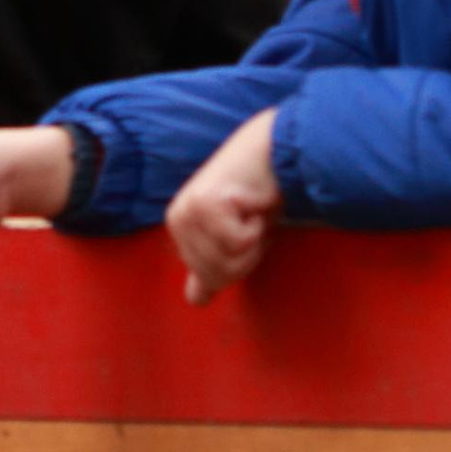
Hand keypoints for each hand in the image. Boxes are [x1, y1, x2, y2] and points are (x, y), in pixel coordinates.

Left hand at [166, 110, 282, 303]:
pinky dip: (256, 228)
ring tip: (251, 212)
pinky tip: (253, 204)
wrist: (273, 150)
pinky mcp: (208, 204)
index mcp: (178, 228)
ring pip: (229, 262)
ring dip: (253, 241)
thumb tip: (195, 301)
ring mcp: (190, 211)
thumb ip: (212, 266)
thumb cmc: (256, 194)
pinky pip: (239, 243)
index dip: (239, 264)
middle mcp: (177, 219)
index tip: (244, 232)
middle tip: (250, 221)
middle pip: (219, 275)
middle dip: (246, 254)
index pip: (208, 281)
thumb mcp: (232, 237)